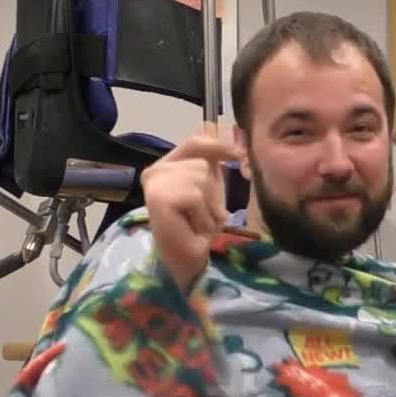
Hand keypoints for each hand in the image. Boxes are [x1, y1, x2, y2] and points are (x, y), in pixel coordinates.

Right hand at [141, 124, 240, 291]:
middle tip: (202, 215)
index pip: (197, 140)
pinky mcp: (158, 197)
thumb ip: (216, 163)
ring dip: (208, 207)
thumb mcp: (212, 188)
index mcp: (168, 163)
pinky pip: (195, 195)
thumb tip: (236, 138)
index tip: (240, 156)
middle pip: (203, 163)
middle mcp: (156, 169)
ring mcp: (155, 181)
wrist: (186, 258)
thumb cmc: (199, 225)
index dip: (220, 146)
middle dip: (213, 192)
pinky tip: (191, 227)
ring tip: (197, 222)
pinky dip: (201, 215)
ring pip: (201, 178)